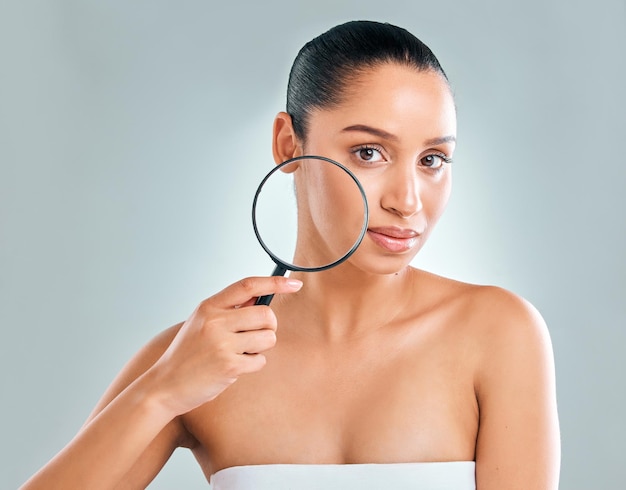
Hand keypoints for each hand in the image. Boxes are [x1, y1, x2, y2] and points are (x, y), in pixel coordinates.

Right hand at [146, 276, 302, 416]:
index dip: (274, 283)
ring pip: (268, 337)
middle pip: (266, 314)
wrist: (165, 385)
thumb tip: (261, 296)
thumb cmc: (187, 354)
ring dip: (261, 347)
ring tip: (240, 353)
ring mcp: (222, 343)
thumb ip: (229, 309)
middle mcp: (215, 321)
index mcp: (209, 306)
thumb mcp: (201, 323)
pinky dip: (253, 365)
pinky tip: (234, 367)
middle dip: (268, 327)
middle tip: (255, 336)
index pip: (248, 285)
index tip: (293, 284)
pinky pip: (260, 360)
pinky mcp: (229, 365)